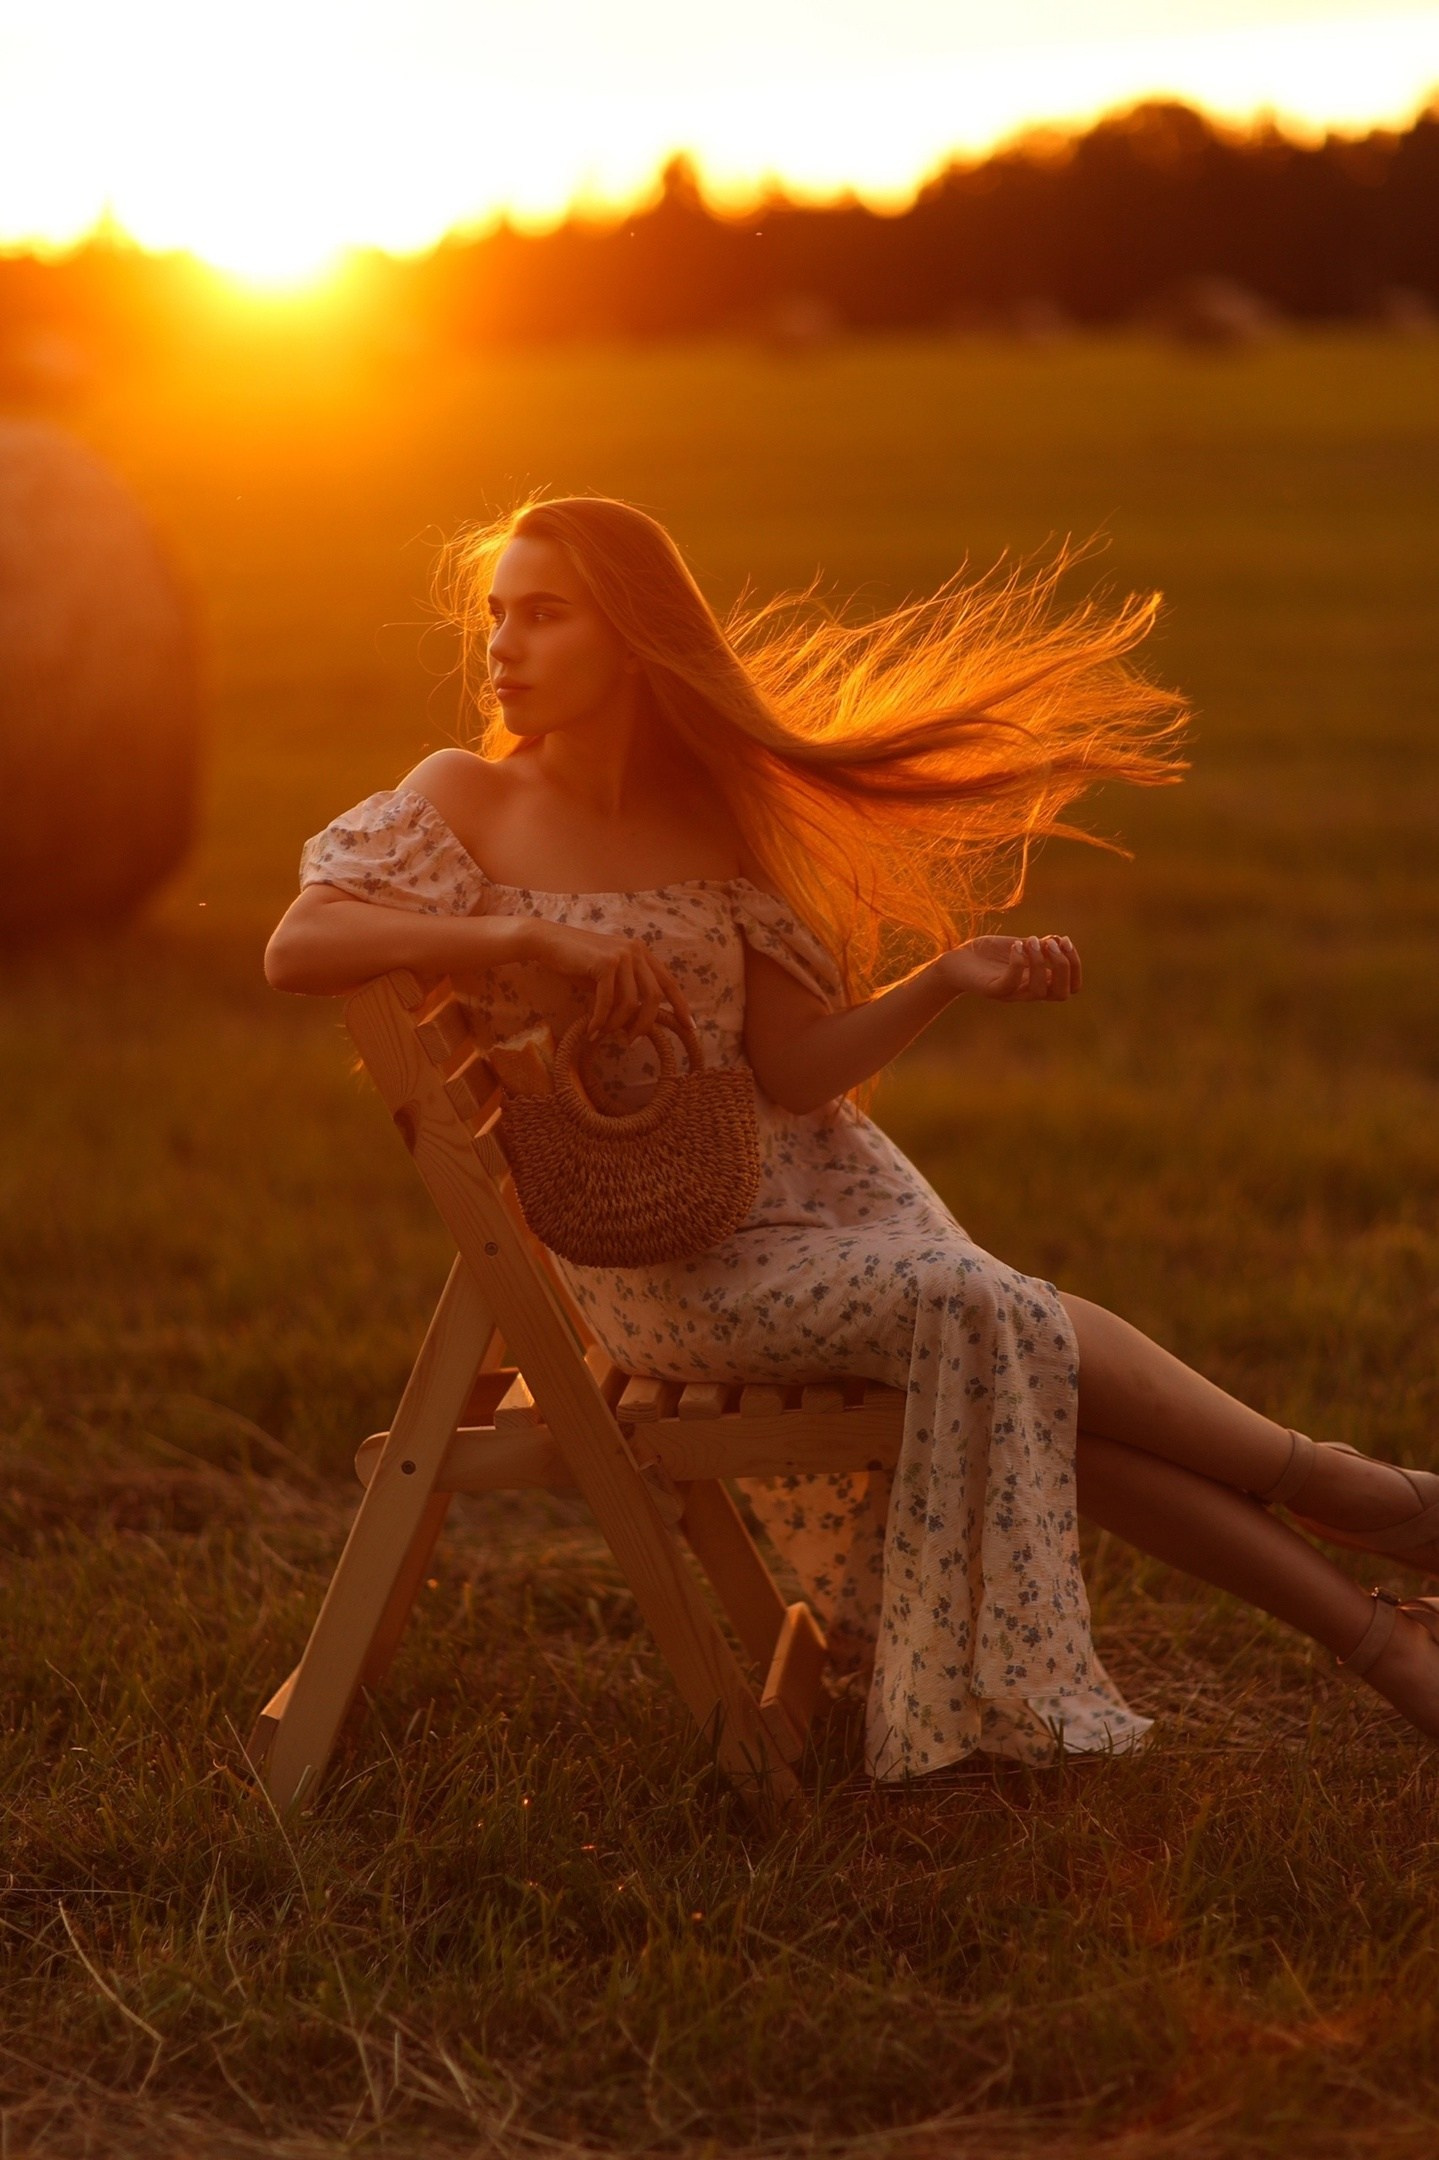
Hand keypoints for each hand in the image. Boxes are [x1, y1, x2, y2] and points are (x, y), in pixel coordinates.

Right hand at [529, 920, 694, 1041]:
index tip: (689, 1027)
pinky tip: (591, 1030)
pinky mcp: (605, 963)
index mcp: (642, 953)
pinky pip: (608, 1002)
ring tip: (604, 1036)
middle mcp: (636, 951)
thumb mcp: (609, 975)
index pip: (669, 982)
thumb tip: (639, 1021)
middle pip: (653, 997)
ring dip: (617, 1025)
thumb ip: (626, 991)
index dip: (681, 1006)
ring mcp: (622, 955)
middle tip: (630, 1042)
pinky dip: (601, 1020)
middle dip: (644, 1024)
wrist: (548, 942)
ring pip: (630, 1002)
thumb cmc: (577, 962)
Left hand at [937, 933, 1081, 1001]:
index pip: (1072, 987)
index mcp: (1039, 981)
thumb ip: (1039, 947)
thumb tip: (1058, 941)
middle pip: (1062, 994)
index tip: (1064, 941)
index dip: (1076, 966)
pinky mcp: (992, 990)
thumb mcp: (1019, 947)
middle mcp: (1028, 991)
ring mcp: (1011, 993)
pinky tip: (1015, 947)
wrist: (955, 962)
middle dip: (1064, 966)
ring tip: (1028, 941)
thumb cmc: (988, 955)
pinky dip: (1018, 964)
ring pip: (1040, 991)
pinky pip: (1011, 984)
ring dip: (1040, 962)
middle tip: (1049, 943)